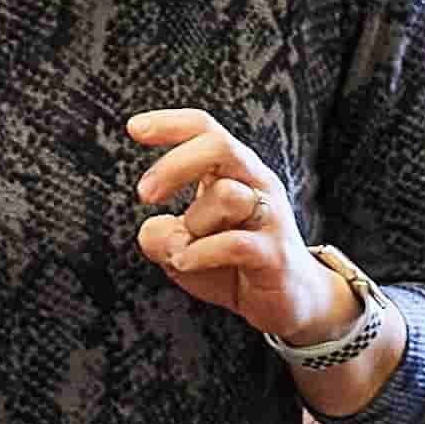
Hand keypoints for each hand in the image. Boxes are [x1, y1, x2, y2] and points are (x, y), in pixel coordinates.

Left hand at [129, 108, 351, 351]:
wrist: (290, 300)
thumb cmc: (233, 263)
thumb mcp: (182, 247)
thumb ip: (159, 235)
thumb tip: (153, 228)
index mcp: (235, 171)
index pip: (206, 129)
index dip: (170, 123)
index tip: (133, 129)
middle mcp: (257, 183)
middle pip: (220, 146)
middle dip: (175, 165)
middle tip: (145, 194)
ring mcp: (270, 216)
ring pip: (227, 195)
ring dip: (192, 223)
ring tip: (183, 250)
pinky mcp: (275, 253)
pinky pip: (235, 242)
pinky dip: (200, 252)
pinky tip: (185, 262)